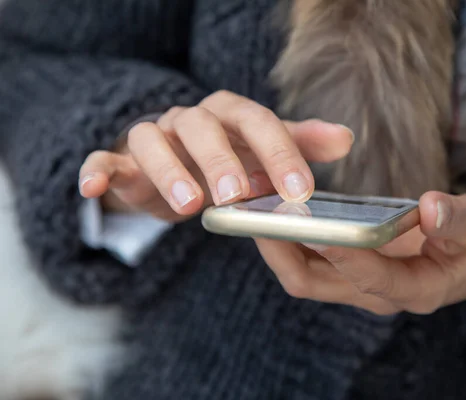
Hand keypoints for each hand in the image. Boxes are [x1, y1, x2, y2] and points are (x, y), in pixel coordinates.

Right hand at [78, 91, 353, 220]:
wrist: (179, 173)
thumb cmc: (229, 162)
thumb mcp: (265, 154)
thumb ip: (300, 145)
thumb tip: (346, 138)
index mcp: (230, 115)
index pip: (258, 122)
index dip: (280, 153)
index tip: (301, 192)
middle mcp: (191, 120)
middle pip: (204, 126)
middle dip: (222, 160)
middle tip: (239, 197)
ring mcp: (153, 137)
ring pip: (151, 138)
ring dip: (169, 170)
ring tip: (191, 206)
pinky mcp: (121, 161)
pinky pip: (104, 159)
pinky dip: (98, 170)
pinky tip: (94, 187)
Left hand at [255, 192, 465, 314]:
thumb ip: (461, 220)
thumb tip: (430, 208)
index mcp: (417, 288)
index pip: (367, 274)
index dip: (337, 249)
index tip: (306, 220)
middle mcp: (381, 294)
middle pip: (316, 281)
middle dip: (281, 250)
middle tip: (254, 212)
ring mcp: (362, 285)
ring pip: (304, 274)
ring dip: (276, 244)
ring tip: (251, 205)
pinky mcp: (353, 270)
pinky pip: (309, 260)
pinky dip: (288, 239)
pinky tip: (275, 208)